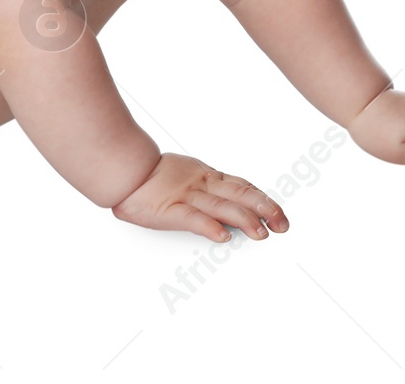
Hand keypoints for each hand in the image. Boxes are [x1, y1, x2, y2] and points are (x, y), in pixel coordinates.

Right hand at [110, 152, 288, 242]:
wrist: (122, 168)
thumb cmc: (150, 176)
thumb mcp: (186, 175)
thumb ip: (207, 188)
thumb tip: (229, 208)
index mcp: (206, 176)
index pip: (242, 187)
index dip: (263, 200)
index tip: (279, 213)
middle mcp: (201, 185)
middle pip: (240, 196)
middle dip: (264, 210)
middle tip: (282, 225)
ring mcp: (186, 196)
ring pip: (221, 207)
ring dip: (244, 221)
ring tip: (261, 234)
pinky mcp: (169, 210)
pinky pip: (192, 218)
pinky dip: (209, 227)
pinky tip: (222, 236)